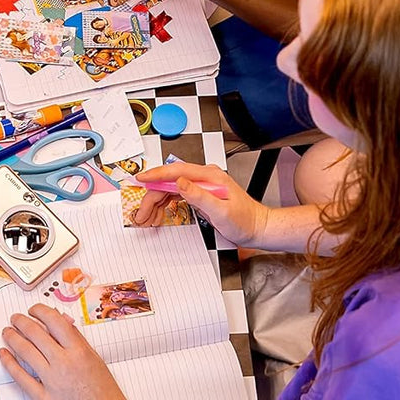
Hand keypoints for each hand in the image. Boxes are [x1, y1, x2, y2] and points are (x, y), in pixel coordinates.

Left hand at [0, 305, 151, 399]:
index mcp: (79, 351)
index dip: (39, 310)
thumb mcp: (94, 359)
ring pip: (26, 352)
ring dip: (12, 338)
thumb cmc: (104, 393)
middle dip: (21, 322)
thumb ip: (76, 338)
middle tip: (16, 319)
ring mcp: (53, 382)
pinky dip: (10, 363)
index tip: (33, 310)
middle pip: (36, 334)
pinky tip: (4, 354)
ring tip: (7, 332)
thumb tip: (60, 320)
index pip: (53, 320)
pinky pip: (22, 378)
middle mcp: (64, 364)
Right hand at [136, 163, 267, 246]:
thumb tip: (180, 182)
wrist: (258, 228)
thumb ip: (200, 196)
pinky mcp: (200, 193)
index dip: (156, 175)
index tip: (141, 179)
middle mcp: (204, 177)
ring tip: (147, 217)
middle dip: (153, 196)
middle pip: (170, 181)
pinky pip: (177, 195)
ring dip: (157, 202)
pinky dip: (165, 204)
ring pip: (171, 189)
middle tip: (142, 213)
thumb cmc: (245, 221)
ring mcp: (201, 185)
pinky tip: (159, 213)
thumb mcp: (222, 212)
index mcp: (209, 176)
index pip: (176, 171)